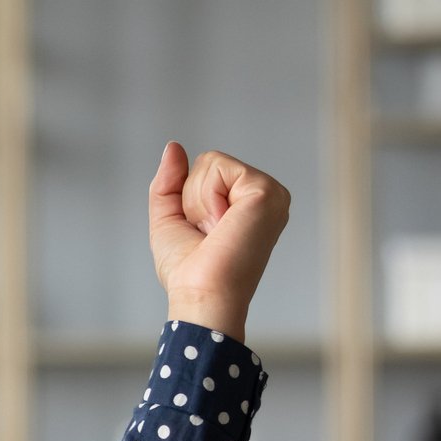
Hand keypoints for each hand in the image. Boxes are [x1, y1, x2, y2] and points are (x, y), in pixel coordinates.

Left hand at [147, 141, 290, 341]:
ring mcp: (270, 192)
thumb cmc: (189, 269)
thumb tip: (174, 146)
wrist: (201, 294)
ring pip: (211, 163)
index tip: (203, 234)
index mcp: (249, 202)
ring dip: (198, 200)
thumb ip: (170, 181)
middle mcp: (265, 195)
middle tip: (209, 233)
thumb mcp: (169, 218)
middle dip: (191, 198)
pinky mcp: (266, 191)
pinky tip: (222, 224)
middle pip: (207, 163)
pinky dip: (206, 197)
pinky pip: (217, 167)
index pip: (205, 170)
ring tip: (216, 230)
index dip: (188, 201)